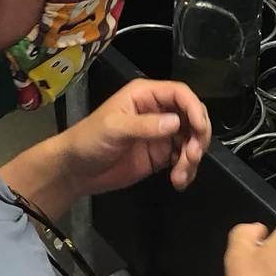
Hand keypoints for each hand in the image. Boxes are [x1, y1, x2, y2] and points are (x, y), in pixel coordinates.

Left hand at [58, 79, 210, 198]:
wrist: (76, 170)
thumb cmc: (89, 139)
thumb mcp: (114, 128)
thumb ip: (144, 125)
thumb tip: (175, 123)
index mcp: (145, 95)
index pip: (180, 94)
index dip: (194, 108)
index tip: (200, 129)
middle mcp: (158, 111)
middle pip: (192, 116)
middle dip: (197, 136)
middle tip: (192, 156)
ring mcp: (161, 134)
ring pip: (191, 140)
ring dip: (192, 158)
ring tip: (180, 176)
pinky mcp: (161, 155)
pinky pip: (183, 159)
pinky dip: (186, 170)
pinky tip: (178, 181)